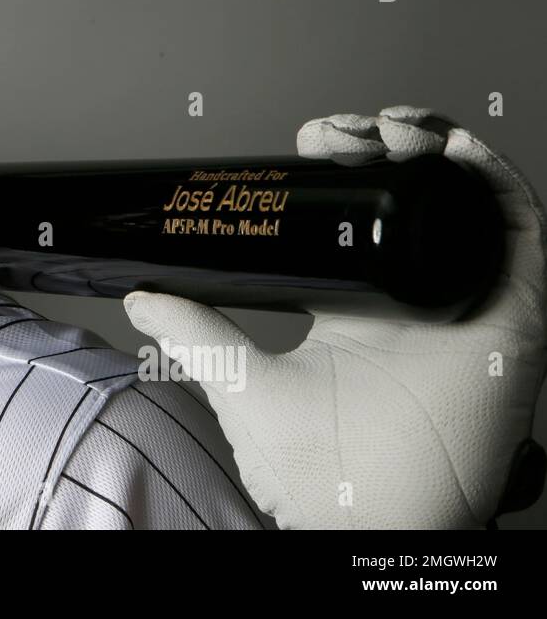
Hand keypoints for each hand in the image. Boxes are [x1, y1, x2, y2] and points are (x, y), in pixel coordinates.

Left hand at [122, 105, 546, 527]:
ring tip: (389, 126)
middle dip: (380, 143)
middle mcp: (412, 295)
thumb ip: (195, 336)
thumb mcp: (243, 385)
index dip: (341, 165)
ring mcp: (462, 300)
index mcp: (356, 304)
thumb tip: (141, 299)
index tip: (308, 139)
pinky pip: (516, 233)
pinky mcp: (512, 315)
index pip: (358, 211)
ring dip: (432, 148)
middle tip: (338, 131)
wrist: (371, 523)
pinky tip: (453, 149)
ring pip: (461, 200)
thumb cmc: (319, 472)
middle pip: (409, 193)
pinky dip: (492, 182)